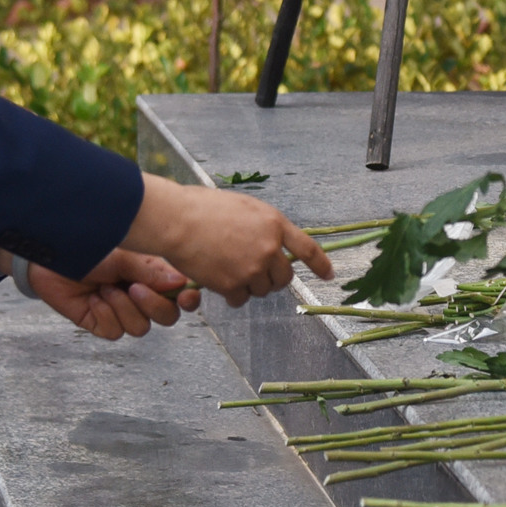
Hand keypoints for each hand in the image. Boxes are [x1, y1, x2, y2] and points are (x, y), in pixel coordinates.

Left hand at [26, 248, 196, 341]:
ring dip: (123, 307)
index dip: (188, 299)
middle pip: (167, 316)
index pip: (181, 293)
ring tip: (104, 287)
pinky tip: (94, 299)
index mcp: (152, 274)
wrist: (51, 258)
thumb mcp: (123, 255)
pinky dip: (105, 314)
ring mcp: (121, 310)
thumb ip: (152, 271)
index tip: (185, 296)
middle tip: (134, 287)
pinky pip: (115, 331)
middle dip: (153, 305)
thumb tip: (181, 283)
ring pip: (141, 328)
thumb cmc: (86, 247)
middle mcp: (140, 294)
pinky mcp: (102, 323)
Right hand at [120, 173, 331, 303]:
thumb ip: (262, 226)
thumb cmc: (202, 208)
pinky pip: (240, 299)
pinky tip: (219, 281)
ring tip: (228, 270)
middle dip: (273, 279)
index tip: (329, 274)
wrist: (176, 221)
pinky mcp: (234, 285)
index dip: (320, 264)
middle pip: (284, 278)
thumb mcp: (243, 207)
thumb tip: (270, 245)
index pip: (307, 248)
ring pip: (262, 290)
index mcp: (274, 223)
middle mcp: (269, 248)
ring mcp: (252, 268)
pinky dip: (231, 295)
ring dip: (249, 286)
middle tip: (254, 273)